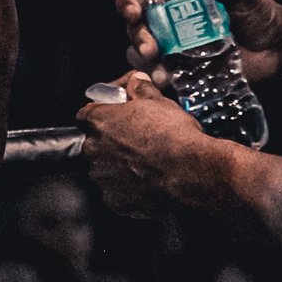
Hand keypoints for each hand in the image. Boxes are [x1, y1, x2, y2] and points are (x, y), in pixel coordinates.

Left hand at [76, 72, 215, 216]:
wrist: (195, 173)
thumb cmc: (176, 135)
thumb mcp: (159, 102)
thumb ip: (140, 89)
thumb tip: (135, 80)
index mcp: (97, 121)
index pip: (86, 115)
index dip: (102, 116)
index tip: (116, 118)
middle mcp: (93, 149)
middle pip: (95, 144)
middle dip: (111, 144)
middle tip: (137, 144)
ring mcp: (102, 177)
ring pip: (105, 171)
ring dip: (119, 169)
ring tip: (146, 166)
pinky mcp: (115, 201)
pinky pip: (117, 195)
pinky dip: (129, 192)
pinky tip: (148, 186)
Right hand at [115, 0, 281, 88]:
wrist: (279, 47)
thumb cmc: (258, 13)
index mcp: (174, 1)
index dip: (127, 1)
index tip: (133, 11)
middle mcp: (168, 25)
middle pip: (135, 27)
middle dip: (136, 37)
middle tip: (149, 48)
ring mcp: (174, 50)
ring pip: (140, 53)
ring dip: (142, 60)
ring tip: (158, 69)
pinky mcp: (185, 72)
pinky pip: (162, 76)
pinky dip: (159, 79)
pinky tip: (166, 81)